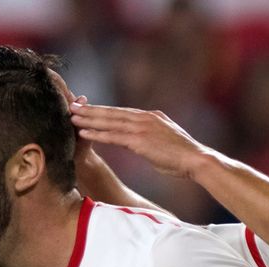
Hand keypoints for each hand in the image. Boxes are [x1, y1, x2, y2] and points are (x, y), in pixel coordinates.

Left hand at [69, 104, 211, 179]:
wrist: (197, 159)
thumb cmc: (185, 156)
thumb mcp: (166, 141)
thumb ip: (153, 138)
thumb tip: (145, 142)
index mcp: (151, 117)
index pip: (123, 112)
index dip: (104, 110)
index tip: (89, 108)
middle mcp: (145, 118)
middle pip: (112, 112)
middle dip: (91, 109)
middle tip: (72, 105)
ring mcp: (142, 128)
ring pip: (109, 122)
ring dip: (89, 119)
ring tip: (71, 117)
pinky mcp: (140, 140)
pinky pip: (113, 136)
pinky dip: (97, 134)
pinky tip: (83, 133)